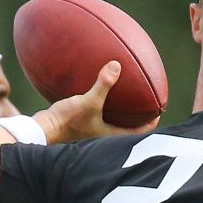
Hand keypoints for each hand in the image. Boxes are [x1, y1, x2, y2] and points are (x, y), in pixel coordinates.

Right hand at [34, 61, 157, 143]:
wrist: (43, 130)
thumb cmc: (67, 121)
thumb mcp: (88, 101)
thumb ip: (103, 85)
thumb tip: (117, 65)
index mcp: (110, 136)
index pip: (138, 133)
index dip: (150, 124)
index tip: (158, 112)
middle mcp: (103, 137)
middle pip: (127, 129)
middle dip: (137, 118)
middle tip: (146, 104)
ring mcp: (91, 133)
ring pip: (112, 123)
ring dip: (120, 113)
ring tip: (126, 99)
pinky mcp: (80, 126)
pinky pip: (98, 115)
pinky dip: (103, 107)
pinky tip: (99, 94)